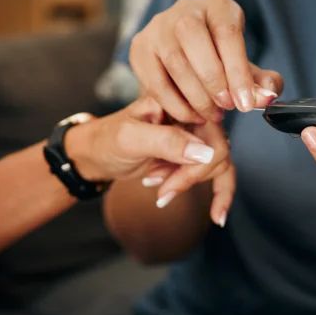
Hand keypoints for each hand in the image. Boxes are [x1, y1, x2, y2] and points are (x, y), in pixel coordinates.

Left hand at [66, 97, 233, 225]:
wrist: (96, 154)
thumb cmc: (107, 141)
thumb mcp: (131, 139)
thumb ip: (167, 142)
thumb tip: (206, 152)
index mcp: (179, 99)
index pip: (210, 129)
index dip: (198, 160)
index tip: (171, 182)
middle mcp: (192, 112)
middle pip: (217, 148)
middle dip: (190, 175)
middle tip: (161, 188)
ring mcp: (195, 132)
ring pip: (217, 163)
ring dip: (189, 182)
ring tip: (157, 186)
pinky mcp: (195, 152)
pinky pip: (220, 172)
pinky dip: (219, 193)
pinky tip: (216, 215)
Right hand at [129, 0, 284, 123]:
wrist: (187, 56)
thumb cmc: (222, 61)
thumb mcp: (245, 68)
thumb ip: (260, 83)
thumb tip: (266, 97)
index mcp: (218, 7)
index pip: (227, 32)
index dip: (238, 71)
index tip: (245, 103)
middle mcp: (185, 9)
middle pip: (193, 37)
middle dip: (213, 80)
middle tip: (226, 108)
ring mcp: (158, 26)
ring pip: (174, 60)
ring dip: (195, 95)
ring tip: (211, 115)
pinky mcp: (140, 47)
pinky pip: (154, 80)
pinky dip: (174, 104)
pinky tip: (191, 115)